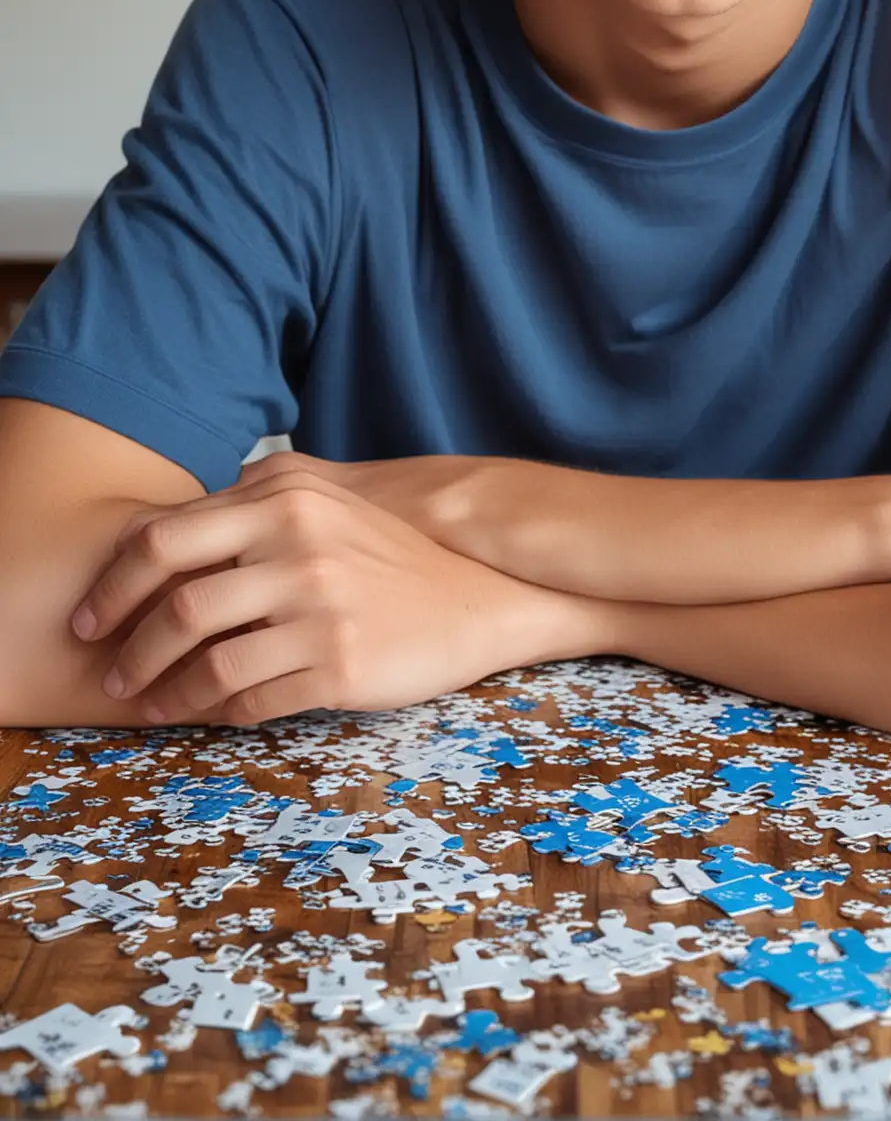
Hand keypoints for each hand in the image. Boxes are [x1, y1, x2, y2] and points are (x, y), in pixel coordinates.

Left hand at [68, 465, 583, 726]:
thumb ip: (252, 503)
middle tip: (111, 669)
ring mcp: (321, 606)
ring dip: (164, 691)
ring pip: (207, 659)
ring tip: (151, 704)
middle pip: (176, 601)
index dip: (114, 583)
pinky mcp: (340, 663)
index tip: (94, 614)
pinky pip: (253, 698)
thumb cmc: (388, 554)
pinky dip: (218, 712)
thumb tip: (162, 531)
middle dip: (129, 645)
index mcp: (284, 498)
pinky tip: (210, 713)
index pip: (164, 537)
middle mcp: (299, 545)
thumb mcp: (322, 502)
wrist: (476, 596)